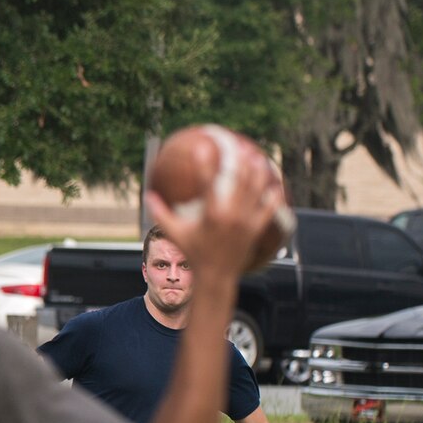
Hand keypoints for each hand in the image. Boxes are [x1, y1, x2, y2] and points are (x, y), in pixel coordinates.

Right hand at [144, 155, 279, 278]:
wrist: (216, 277)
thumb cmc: (193, 252)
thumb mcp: (174, 233)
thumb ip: (160, 214)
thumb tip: (148, 196)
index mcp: (210, 215)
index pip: (208, 183)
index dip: (205, 163)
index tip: (203, 147)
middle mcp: (230, 216)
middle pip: (238, 181)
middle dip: (240, 161)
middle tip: (238, 146)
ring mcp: (245, 222)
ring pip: (255, 191)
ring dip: (257, 172)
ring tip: (257, 156)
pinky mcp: (255, 230)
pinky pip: (268, 209)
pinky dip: (272, 196)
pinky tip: (274, 184)